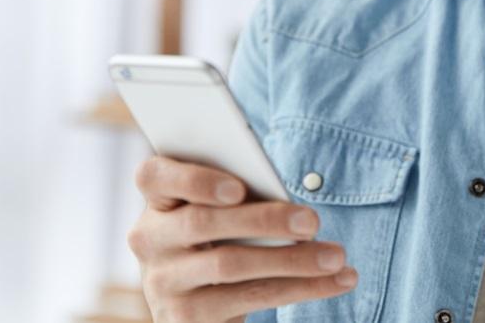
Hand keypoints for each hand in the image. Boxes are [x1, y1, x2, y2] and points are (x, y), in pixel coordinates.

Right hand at [128, 155, 357, 322]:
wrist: (198, 301)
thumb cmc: (223, 236)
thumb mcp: (221, 212)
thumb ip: (238, 195)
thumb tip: (283, 194)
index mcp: (157, 200)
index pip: (153, 176)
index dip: (193, 180)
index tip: (238, 188)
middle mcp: (149, 239)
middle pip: (201, 222)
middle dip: (264, 220)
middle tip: (313, 220)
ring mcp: (163, 282)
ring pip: (229, 265)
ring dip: (291, 260)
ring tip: (335, 256)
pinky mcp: (183, 318)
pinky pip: (248, 298)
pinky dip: (299, 288)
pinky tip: (334, 281)